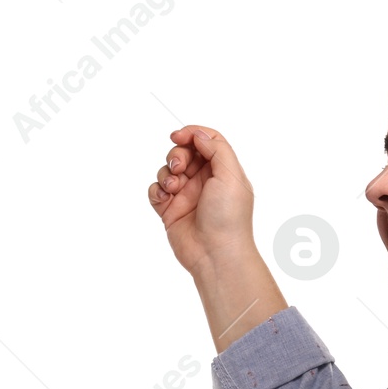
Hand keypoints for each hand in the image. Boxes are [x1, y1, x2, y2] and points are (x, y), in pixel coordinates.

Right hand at [148, 126, 257, 275]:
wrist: (215, 254)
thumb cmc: (229, 217)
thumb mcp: (231, 175)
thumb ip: (216, 149)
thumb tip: (198, 134)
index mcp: (222, 171)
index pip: (206, 141)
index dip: (191, 134)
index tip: (178, 135)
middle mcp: (203, 181)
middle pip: (184, 152)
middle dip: (176, 154)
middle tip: (179, 167)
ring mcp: (186, 195)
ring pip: (167, 169)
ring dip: (166, 173)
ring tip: (173, 187)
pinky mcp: (170, 210)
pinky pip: (156, 190)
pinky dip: (156, 189)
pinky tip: (164, 197)